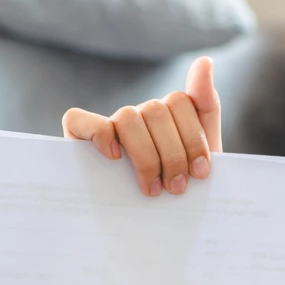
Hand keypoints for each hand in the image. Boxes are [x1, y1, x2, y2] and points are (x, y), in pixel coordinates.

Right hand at [61, 56, 221, 196]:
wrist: (163, 223)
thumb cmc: (181, 187)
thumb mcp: (204, 151)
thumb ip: (206, 104)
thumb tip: (205, 60)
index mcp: (167, 114)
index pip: (179, 101)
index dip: (192, 137)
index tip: (201, 172)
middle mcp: (138, 116)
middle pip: (155, 111)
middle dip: (173, 154)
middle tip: (177, 188)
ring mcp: (110, 127)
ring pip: (127, 118)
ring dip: (145, 155)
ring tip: (153, 188)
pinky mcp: (80, 140)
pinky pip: (78, 119)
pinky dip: (98, 134)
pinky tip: (114, 157)